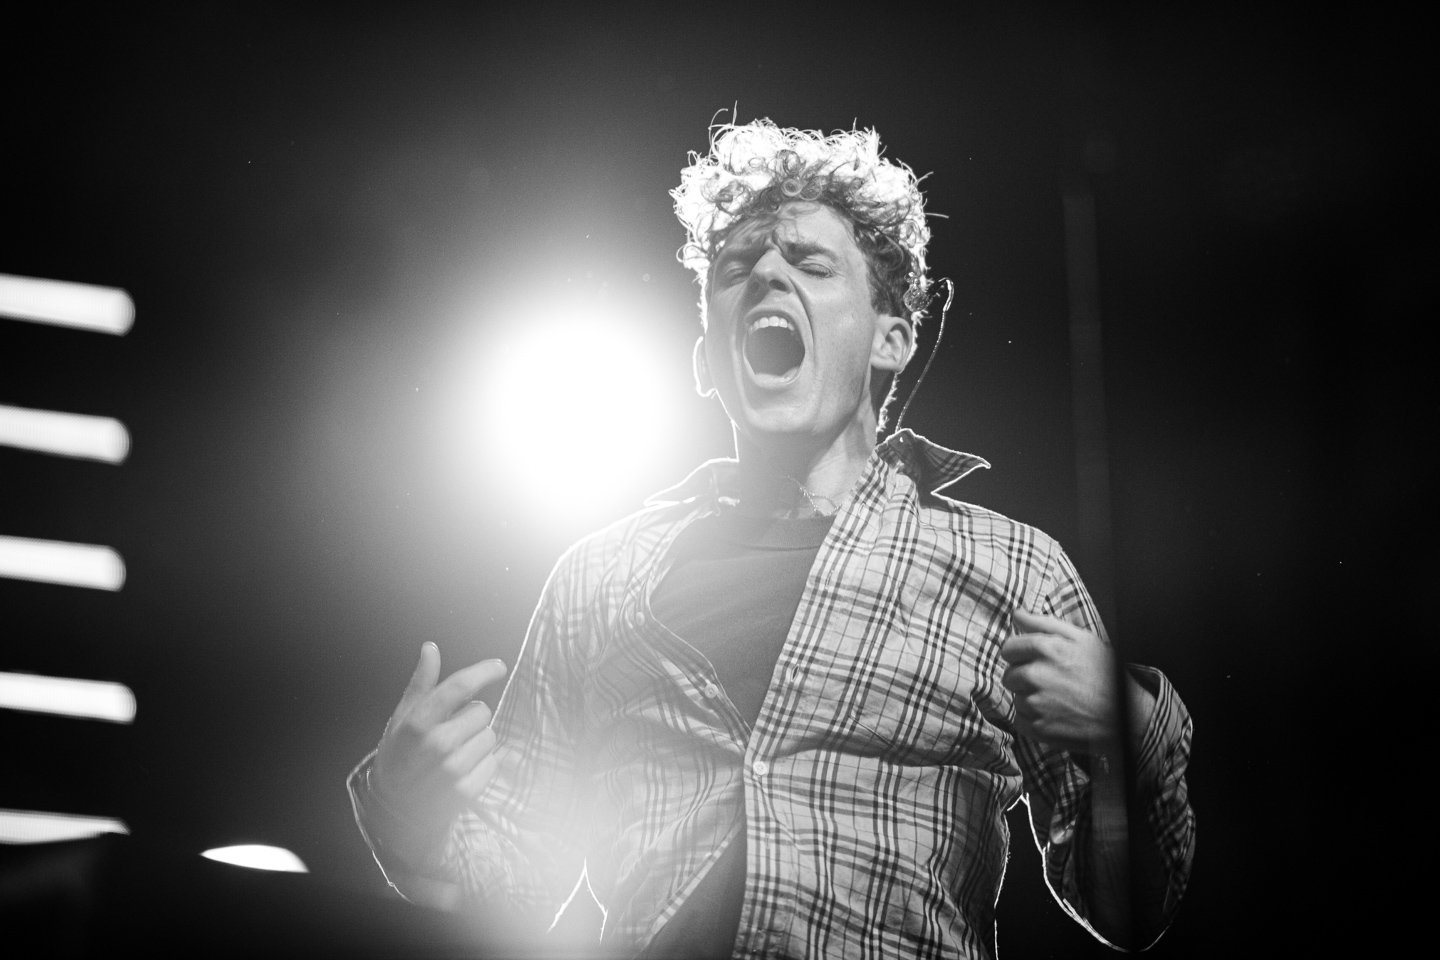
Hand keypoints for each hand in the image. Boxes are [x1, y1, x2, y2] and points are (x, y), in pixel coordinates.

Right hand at [372, 642, 508, 832]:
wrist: (395, 807)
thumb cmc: (401, 754)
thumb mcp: (403, 717)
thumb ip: (421, 682)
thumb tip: (430, 648)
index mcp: (417, 722)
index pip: (459, 687)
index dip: (483, 672)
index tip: (498, 666)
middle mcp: (435, 745)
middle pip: (482, 711)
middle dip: (472, 716)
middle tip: (453, 729)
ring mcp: (452, 770)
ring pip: (491, 737)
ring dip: (479, 740)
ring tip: (456, 750)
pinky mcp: (466, 791)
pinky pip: (494, 762)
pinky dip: (484, 763)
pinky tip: (463, 769)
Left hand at [999, 609, 1130, 753]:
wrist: (1126, 716)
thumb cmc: (1106, 674)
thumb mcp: (1082, 639)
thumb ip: (1043, 623)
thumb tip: (1016, 614)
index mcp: (1045, 649)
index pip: (1008, 649)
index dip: (1019, 655)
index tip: (1032, 661)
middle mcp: (1036, 675)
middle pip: (1009, 675)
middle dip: (1024, 678)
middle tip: (1051, 682)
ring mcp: (1036, 703)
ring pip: (1016, 698)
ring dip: (1030, 699)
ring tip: (1057, 699)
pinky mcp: (1039, 728)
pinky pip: (1020, 720)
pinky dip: (1033, 719)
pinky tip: (1054, 715)